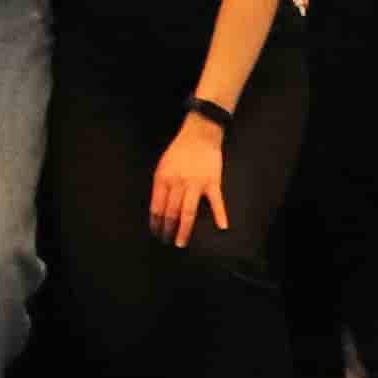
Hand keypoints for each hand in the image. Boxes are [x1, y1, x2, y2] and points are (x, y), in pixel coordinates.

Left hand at [149, 121, 229, 246]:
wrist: (199, 134)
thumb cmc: (179, 151)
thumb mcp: (162, 166)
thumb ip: (159, 186)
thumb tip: (157, 209)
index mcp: (163, 179)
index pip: (156, 207)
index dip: (155, 223)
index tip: (156, 233)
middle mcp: (178, 183)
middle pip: (171, 213)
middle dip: (167, 230)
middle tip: (166, 241)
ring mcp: (196, 184)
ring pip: (188, 212)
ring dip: (184, 230)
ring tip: (181, 243)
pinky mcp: (212, 182)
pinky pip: (216, 201)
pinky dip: (220, 215)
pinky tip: (222, 227)